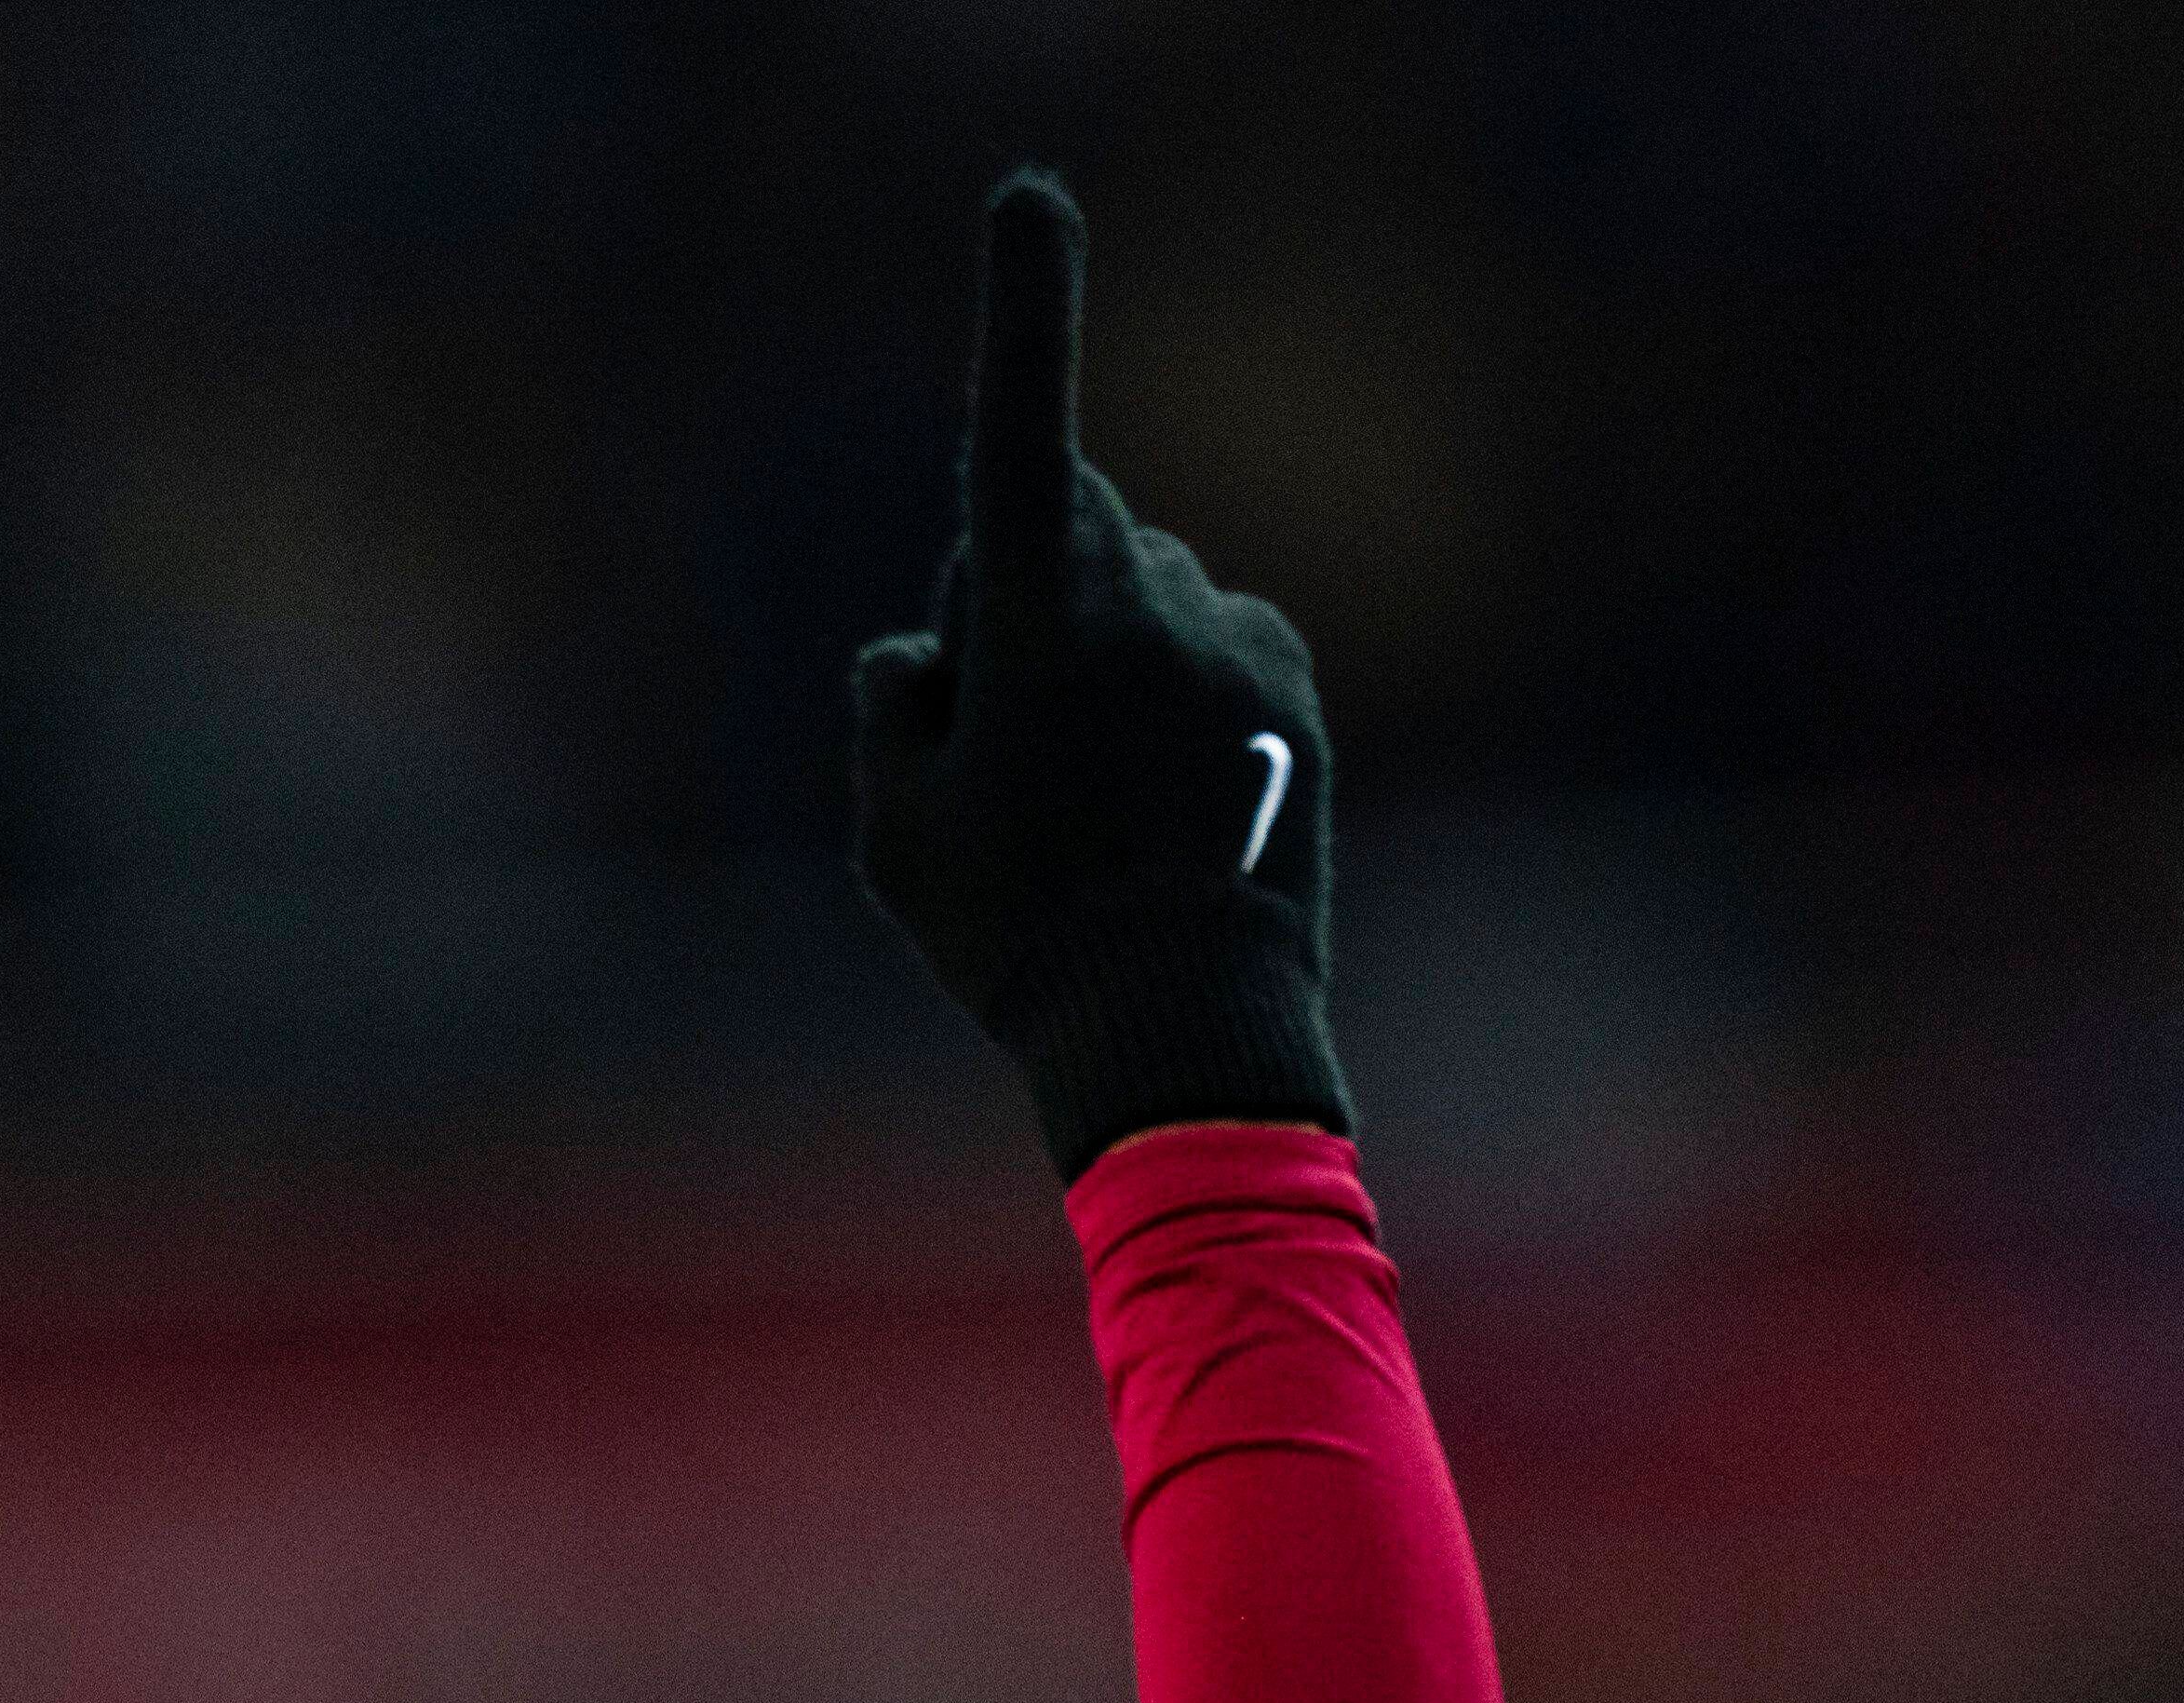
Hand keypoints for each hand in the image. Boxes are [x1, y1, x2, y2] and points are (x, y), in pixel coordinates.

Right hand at [851, 174, 1349, 1179]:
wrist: (1183, 1025)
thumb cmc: (1012, 933)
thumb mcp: (894, 829)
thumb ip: (898, 698)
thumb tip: (936, 642)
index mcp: (1038, 623)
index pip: (1019, 433)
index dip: (1023, 306)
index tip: (1030, 195)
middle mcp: (1148, 600)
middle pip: (1063, 524)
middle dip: (1019, 586)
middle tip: (999, 746)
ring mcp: (1231, 633)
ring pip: (1137, 588)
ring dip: (1099, 653)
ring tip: (1090, 805)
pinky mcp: (1289, 674)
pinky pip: (1208, 638)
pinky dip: (1173, 690)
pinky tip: (1160, 802)